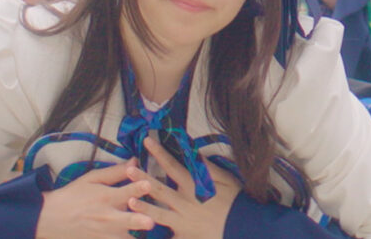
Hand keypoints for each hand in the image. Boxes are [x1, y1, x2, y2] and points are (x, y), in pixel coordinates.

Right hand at [37, 160, 153, 238]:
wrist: (50, 219)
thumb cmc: (73, 196)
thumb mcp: (91, 179)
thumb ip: (115, 172)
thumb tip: (136, 160)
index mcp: (107, 197)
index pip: (127, 191)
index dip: (139, 187)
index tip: (148, 184)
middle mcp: (109, 217)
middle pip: (129, 220)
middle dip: (140, 221)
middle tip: (150, 222)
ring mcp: (106, 235)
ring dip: (135, 237)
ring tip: (148, 236)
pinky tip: (131, 238)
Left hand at [126, 137, 240, 238]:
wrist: (242, 227)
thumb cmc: (235, 200)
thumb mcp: (226, 179)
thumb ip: (208, 167)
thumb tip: (193, 152)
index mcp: (194, 186)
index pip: (172, 165)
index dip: (159, 152)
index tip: (146, 141)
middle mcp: (185, 202)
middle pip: (160, 189)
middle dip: (142, 178)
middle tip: (128, 170)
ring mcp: (182, 221)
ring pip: (158, 213)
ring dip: (143, 206)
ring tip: (129, 201)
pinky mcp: (183, 236)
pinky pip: (168, 237)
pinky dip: (159, 237)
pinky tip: (144, 230)